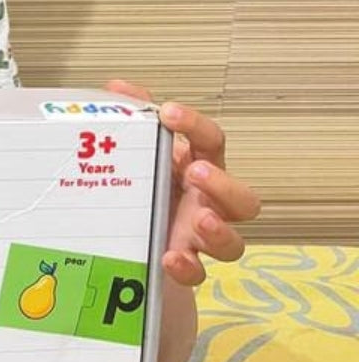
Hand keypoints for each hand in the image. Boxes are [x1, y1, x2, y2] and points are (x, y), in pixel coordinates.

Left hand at [105, 80, 259, 285]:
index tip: (169, 112)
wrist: (132, 244)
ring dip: (221, 231)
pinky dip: (188, 268)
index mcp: (197, 168)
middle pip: (243, 198)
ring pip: (235, 242)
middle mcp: (208, 204)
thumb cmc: (144, 190)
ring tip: (199, 221)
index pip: (212, 141)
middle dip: (224, 184)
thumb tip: (117, 88)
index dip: (196, 125)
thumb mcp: (139, 156)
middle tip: (197, 172)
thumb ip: (132, 121)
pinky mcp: (188, 267)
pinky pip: (200, 273)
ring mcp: (201, 238)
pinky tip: (170, 258)